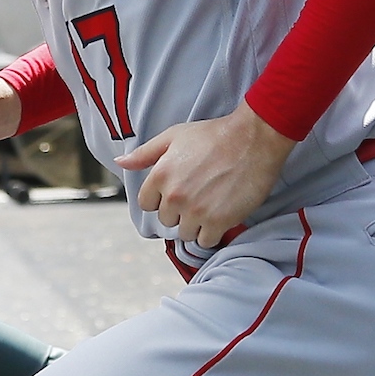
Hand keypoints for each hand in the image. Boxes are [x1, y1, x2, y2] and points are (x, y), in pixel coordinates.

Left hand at [108, 103, 296, 248]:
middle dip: (180, 211)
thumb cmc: (214, 135)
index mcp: (160, 175)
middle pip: (167, 220)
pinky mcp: (218, 222)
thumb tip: (120, 162)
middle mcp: (174, 196)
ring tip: (212, 203)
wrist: (254, 139)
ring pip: (185, 232)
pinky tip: (221, 214)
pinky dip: (212, 232)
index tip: (178, 190)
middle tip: (200, 194)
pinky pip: (205, 241)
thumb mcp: (174, 136)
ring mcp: (196, 211)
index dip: (162, 198)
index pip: (147, 204)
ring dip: (196, 223)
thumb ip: (145, 153)